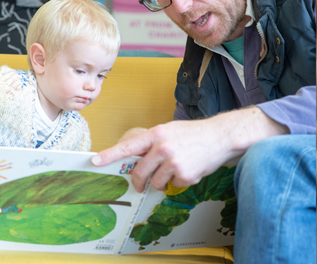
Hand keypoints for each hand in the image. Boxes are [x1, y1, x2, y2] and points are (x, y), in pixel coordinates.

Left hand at [91, 109, 270, 192]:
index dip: (109, 156)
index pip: (127, 147)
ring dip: (163, 181)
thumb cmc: (195, 134)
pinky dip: (181, 181)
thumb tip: (135, 160)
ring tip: (177, 169)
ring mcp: (174, 162)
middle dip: (139, 182)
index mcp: (156, 134)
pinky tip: (191, 169)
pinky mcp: (185, 174)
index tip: (95, 162)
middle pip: (140, 172)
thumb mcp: (170, 131)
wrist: (221, 136)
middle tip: (140, 186)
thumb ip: (153, 144)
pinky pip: (174, 185)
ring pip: (156, 182)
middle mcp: (163, 147)